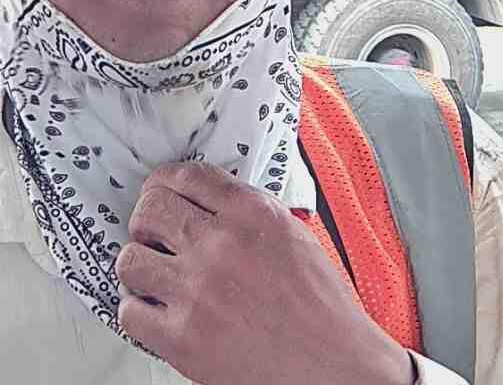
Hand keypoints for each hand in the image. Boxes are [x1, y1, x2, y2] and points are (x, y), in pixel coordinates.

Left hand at [116, 162, 415, 384]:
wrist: (332, 366)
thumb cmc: (320, 307)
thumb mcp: (293, 235)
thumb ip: (248, 213)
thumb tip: (209, 201)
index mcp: (252, 213)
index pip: (186, 176)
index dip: (164, 181)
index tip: (160, 190)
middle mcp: (220, 244)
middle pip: (150, 209)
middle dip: (145, 218)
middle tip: (150, 231)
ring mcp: (197, 291)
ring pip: (131, 259)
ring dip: (140, 264)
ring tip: (154, 274)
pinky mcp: (182, 338)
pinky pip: (130, 312)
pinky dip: (138, 310)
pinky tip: (157, 311)